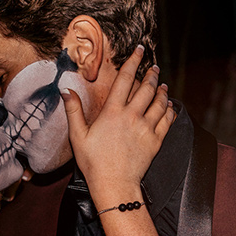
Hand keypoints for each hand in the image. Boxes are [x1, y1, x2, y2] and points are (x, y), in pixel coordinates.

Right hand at [62, 46, 173, 196]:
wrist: (114, 184)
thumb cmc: (93, 162)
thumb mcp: (78, 136)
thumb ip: (74, 110)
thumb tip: (66, 90)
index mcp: (112, 112)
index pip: (125, 79)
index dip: (133, 62)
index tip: (139, 51)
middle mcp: (132, 116)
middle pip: (147, 88)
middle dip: (152, 74)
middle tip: (154, 67)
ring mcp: (146, 128)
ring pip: (160, 102)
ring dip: (162, 90)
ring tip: (162, 85)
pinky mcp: (155, 141)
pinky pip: (167, 120)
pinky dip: (170, 110)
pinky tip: (169, 106)